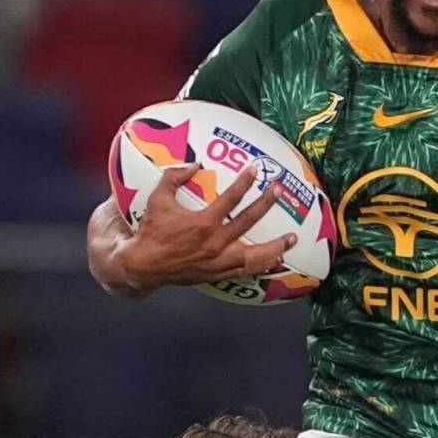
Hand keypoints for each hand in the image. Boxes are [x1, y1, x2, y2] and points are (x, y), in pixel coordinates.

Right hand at [101, 165, 293, 293]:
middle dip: (265, 204)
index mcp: (203, 223)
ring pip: (254, 256)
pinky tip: (274, 261)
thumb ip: (174, 177)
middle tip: (278, 191)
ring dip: (275, 247)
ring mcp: (218, 262)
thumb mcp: (158, 199)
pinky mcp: (216, 274)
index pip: (230, 199)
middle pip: (248, 222)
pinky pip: (244, 272)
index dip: (244, 183)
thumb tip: (194, 163)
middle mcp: (215, 243)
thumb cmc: (151, 231)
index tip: (255, 170)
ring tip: (292, 239)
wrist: (144, 265)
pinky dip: (260, 266)